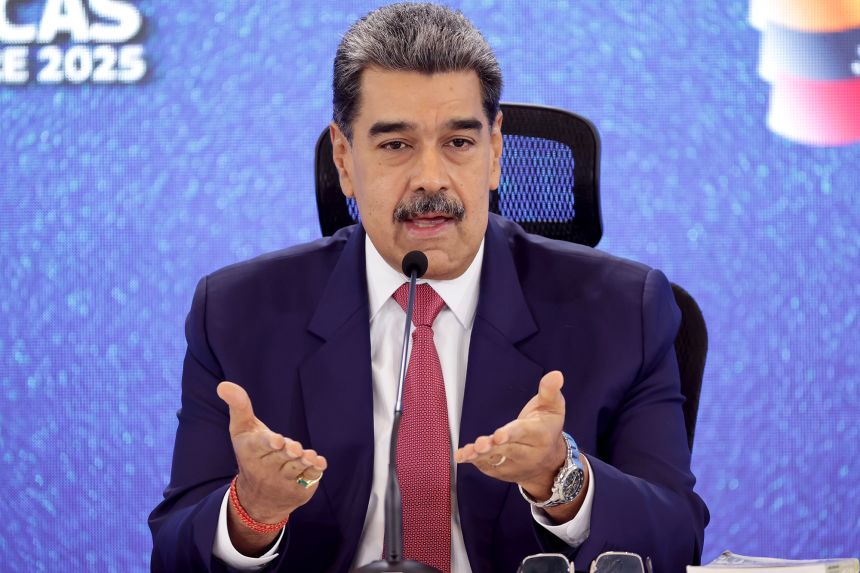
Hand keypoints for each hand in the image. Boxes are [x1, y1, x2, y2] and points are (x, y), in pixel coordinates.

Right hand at [217, 381, 326, 551]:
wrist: (257, 498)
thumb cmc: (251, 454)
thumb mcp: (242, 430)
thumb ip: (238, 406)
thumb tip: (224, 385)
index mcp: (251, 452)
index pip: (259, 446)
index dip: (268, 443)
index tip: (277, 440)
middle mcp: (265, 469)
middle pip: (280, 457)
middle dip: (288, 452)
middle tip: (294, 448)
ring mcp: (282, 482)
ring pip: (295, 469)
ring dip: (304, 462)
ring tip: (309, 456)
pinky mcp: (298, 490)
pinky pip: (309, 479)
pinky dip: (314, 471)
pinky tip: (319, 463)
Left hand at [454, 371, 576, 507]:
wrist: (550, 463)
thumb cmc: (547, 427)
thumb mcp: (553, 407)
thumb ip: (550, 391)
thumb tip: (556, 374)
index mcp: (541, 435)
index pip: (524, 433)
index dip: (511, 434)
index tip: (499, 435)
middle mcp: (529, 454)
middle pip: (509, 450)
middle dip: (492, 448)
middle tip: (479, 445)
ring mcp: (516, 466)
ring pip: (496, 461)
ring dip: (480, 457)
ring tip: (466, 453)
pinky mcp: (503, 473)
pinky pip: (488, 468)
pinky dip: (475, 462)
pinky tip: (463, 455)